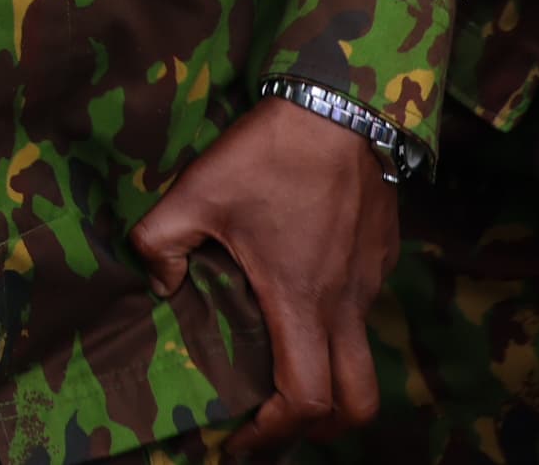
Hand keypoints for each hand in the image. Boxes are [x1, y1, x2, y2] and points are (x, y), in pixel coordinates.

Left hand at [131, 93, 399, 453]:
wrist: (340, 107)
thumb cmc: (267, 153)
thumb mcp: (195, 192)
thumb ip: (159, 243)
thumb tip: (157, 284)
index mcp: (301, 301)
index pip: (306, 398)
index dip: (275, 433)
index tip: (241, 440)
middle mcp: (346, 305)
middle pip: (358, 403)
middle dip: (320, 429)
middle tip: (275, 425)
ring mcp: (370, 283)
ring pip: (363, 357)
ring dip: (328, 376)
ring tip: (279, 362)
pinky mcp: (382, 258)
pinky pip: (364, 312)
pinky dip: (336, 328)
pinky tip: (298, 297)